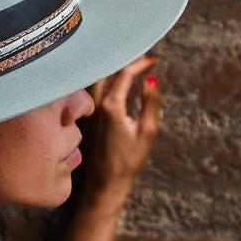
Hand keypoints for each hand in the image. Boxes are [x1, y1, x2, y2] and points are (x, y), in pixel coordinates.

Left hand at [83, 54, 160, 195]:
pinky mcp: (87, 115)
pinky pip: (95, 90)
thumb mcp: (147, 131)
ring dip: (116, 71)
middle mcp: (96, 103)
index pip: (124, 73)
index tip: (153, 59)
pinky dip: (108, 81)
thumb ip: (150, 103)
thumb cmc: (129, 159)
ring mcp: (89, 109)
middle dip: (126, 62)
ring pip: (100, 79)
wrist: (105, 181)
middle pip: (109, 71)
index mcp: (111, 105)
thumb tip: (151, 81)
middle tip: (144, 60)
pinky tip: (121, 85)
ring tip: (134, 69)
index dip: (140, 63)